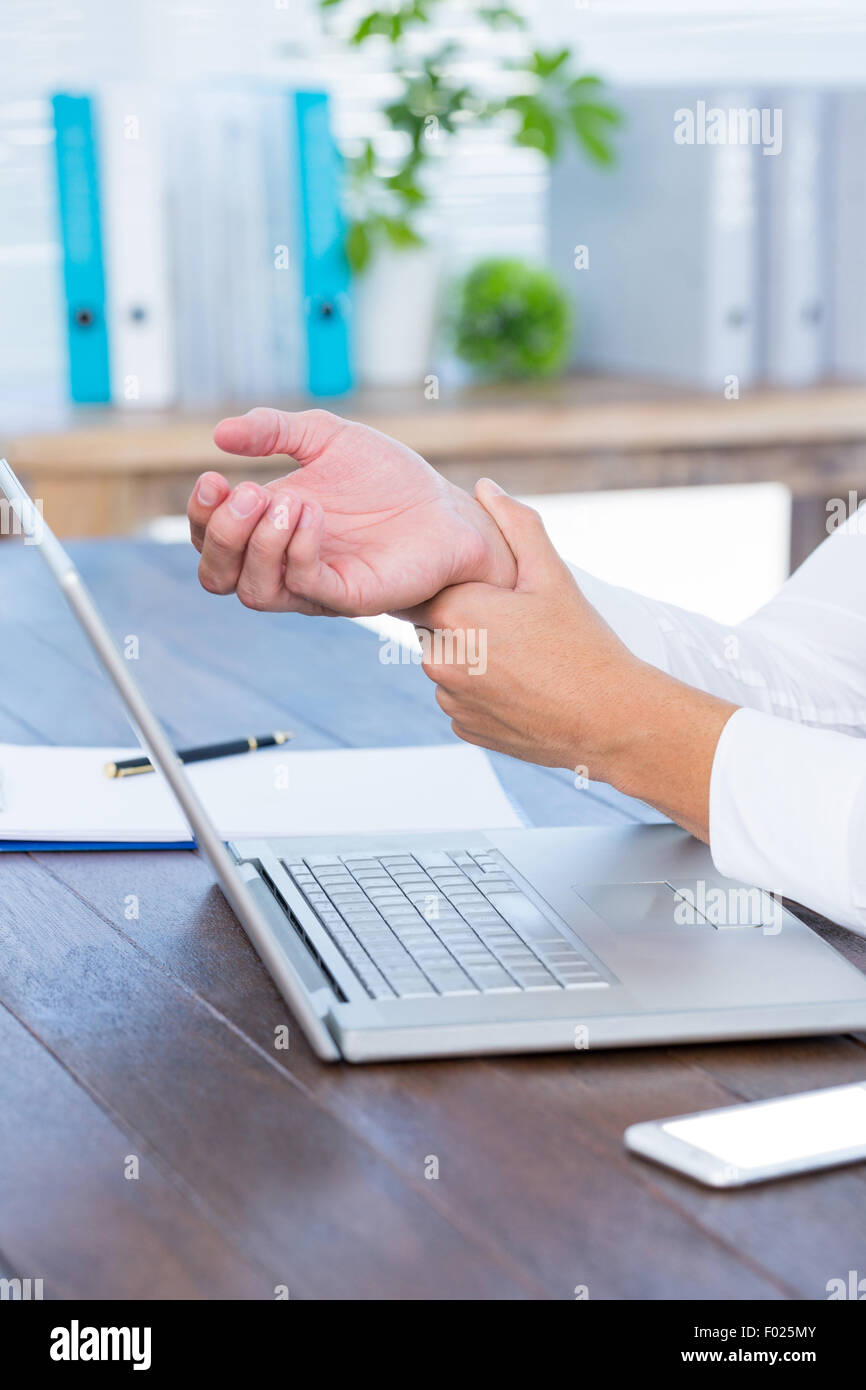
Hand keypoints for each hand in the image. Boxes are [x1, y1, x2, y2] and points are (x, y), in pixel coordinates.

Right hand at [187, 407, 516, 617]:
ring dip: (259, 545)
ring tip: (289, 502)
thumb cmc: (387, 477)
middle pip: (217, 576)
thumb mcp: (326, 437)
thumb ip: (274, 430)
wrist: (446, 508)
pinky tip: (314, 516)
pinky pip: (306, 587)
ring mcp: (314, 586)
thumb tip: (220, 433)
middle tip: (251, 493)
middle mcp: (283, 565)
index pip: (209, 541)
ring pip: (254, 592)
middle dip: (221, 533)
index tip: (214, 478)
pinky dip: (299, 552)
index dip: (201, 515)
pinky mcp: (349, 596)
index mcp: (268, 529)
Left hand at [416, 480, 736, 839]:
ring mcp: (450, 698)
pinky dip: (483, 693)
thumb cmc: (584, 647)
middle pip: (438, 626)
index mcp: (454, 612)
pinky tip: (522, 689)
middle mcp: (440, 657)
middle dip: (469, 623)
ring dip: (475, 660)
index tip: (494, 596)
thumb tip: (485, 488)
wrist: (610, 720)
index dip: (462, 588)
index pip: (430, 587)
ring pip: (450, 664)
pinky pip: (462, 700)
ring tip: (525, 661)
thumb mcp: (552, 575)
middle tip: (518, 629)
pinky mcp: (463, 728)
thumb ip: (516, 525)